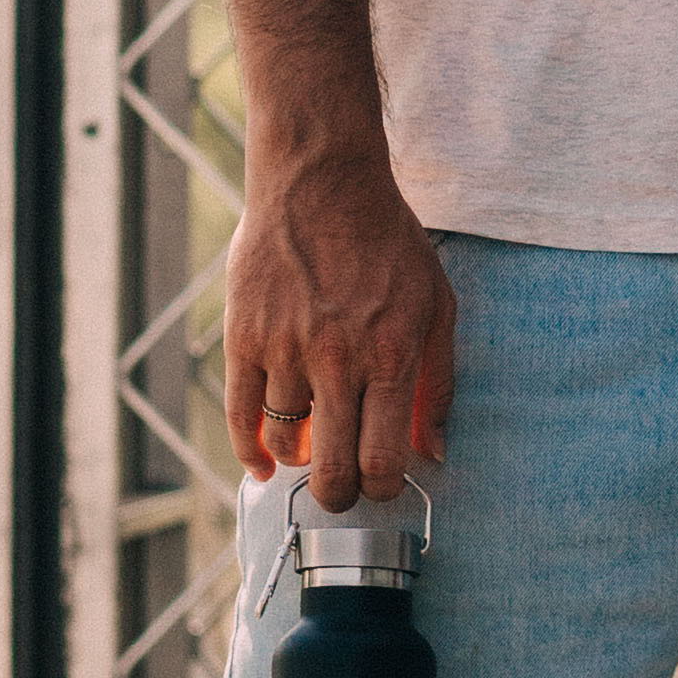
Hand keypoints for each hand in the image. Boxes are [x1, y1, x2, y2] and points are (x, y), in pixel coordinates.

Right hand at [224, 161, 454, 505]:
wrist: (320, 184)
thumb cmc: (386, 243)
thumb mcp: (436, 304)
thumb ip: (438, 383)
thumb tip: (435, 452)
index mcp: (390, 356)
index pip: (382, 460)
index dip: (381, 490)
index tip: (380, 487)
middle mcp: (337, 360)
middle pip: (331, 467)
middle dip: (339, 493)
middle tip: (342, 489)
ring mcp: (285, 350)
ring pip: (284, 443)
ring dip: (298, 461)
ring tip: (309, 451)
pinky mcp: (245, 337)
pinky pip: (239, 415)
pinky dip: (249, 450)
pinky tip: (263, 461)